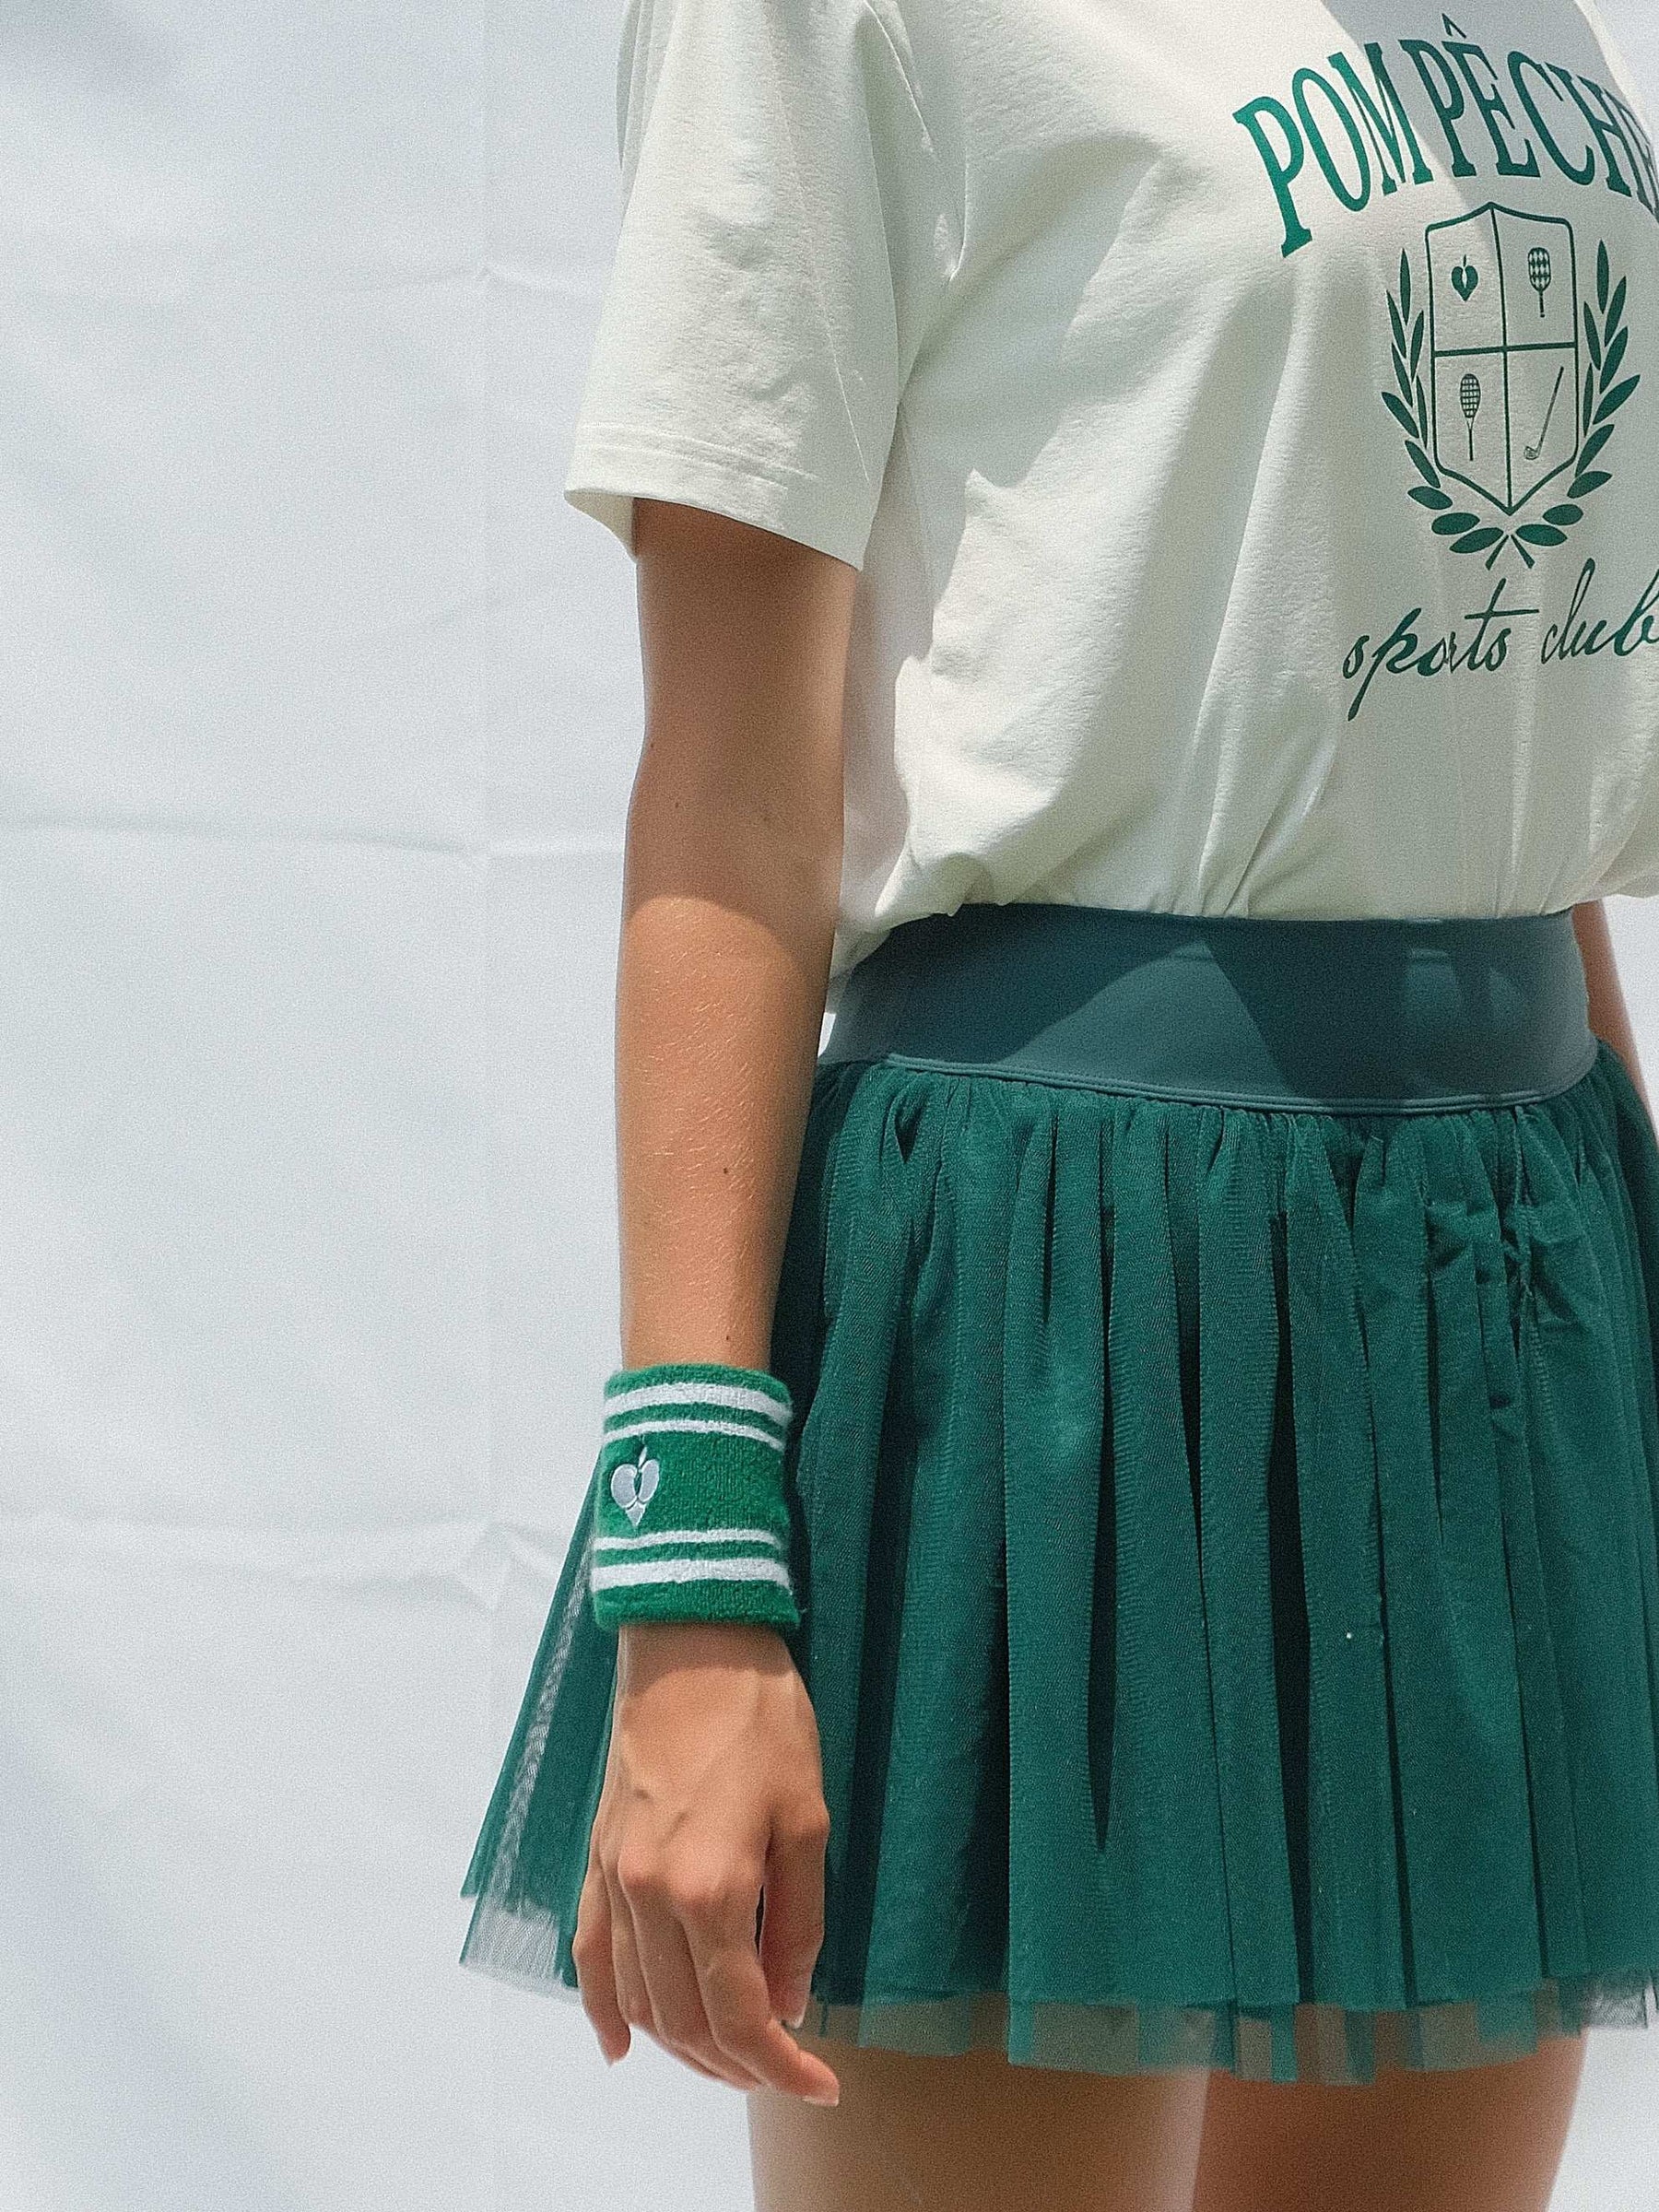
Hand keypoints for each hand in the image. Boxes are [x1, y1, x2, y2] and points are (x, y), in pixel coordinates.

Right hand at [572, 1619, 840, 2104]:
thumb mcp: (807, 1818)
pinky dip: (600, 2007)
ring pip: (636, 1998)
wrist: (692, 1639)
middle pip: (684, 2020)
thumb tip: (790, 2002)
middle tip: (784, 2072)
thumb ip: (798, 1922)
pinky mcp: (598, 1854)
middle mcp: (650, 1896)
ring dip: (680, 2046)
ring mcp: (616, 1876)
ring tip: (727, 2061)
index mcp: (710, 1890)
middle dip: (735, 2065)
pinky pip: (589, 1951)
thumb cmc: (761, 1717)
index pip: (740, 2016)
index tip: (820, 2086)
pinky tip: (620, 2045)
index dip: (781, 2066)